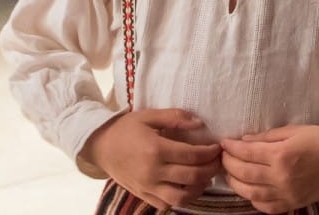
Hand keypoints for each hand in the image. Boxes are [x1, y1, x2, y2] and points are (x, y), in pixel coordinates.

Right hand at [80, 109, 221, 209]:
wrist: (101, 147)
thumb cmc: (126, 129)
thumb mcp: (149, 116)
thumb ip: (175, 117)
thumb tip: (199, 123)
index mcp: (156, 149)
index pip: (192, 155)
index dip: (210, 153)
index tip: (217, 148)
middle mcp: (153, 171)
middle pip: (192, 176)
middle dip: (210, 169)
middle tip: (217, 162)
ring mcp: (148, 187)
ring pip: (182, 196)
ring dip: (199, 188)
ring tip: (206, 177)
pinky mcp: (144, 196)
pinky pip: (168, 204)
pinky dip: (183, 198)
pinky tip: (189, 187)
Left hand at [221, 125, 318, 212]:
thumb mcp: (293, 131)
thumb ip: (267, 137)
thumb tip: (243, 141)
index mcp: (282, 156)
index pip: (247, 152)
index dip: (231, 147)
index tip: (223, 142)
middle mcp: (282, 178)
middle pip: (244, 173)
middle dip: (228, 164)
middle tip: (222, 156)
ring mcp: (286, 194)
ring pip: (250, 193)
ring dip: (235, 183)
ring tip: (229, 173)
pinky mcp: (292, 204)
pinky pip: (266, 206)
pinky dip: (252, 199)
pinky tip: (248, 189)